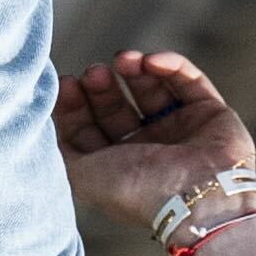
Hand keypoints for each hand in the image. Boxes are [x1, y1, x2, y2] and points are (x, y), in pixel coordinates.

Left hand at [57, 44, 255, 238]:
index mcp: (119, 167)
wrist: (196, 197)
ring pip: (152, 88)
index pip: (92, 128)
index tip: (67, 83)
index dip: (77, 104)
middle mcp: (149, 149)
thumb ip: (60, 150)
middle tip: (94, 72)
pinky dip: (170, 65)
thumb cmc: (136, 190)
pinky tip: (150, 61)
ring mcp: (181, 130)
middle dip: (102, 86)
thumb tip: (43, 121)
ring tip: (122, 59)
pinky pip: (189, 80)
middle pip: (117, 106)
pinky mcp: (211, 113)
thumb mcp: (82, 175)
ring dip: (134, 69)